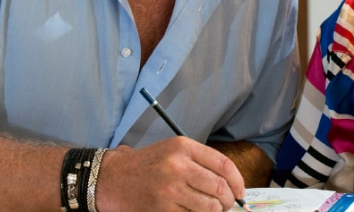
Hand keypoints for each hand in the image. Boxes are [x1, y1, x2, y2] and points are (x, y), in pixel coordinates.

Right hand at [95, 137, 245, 211]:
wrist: (114, 178)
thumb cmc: (149, 164)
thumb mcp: (175, 150)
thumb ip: (202, 163)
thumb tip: (230, 184)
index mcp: (184, 147)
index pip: (223, 165)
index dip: (237, 181)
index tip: (240, 191)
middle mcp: (178, 166)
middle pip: (219, 187)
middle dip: (228, 200)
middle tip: (227, 204)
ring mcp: (170, 189)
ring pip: (209, 207)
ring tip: (211, 209)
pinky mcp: (162, 209)